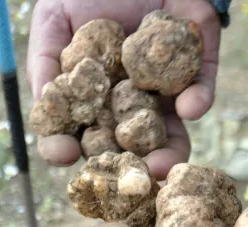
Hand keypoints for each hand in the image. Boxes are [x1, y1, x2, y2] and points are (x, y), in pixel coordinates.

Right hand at [26, 0, 221, 177]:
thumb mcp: (53, 24)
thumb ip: (46, 68)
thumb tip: (45, 120)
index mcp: (97, 98)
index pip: (86, 135)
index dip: (75, 150)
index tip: (65, 157)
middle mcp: (132, 100)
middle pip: (134, 145)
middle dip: (136, 166)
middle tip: (136, 181)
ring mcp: (166, 85)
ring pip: (174, 129)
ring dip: (172, 149)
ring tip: (167, 163)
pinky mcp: (199, 60)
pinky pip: (202, 84)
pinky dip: (199, 97)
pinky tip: (191, 108)